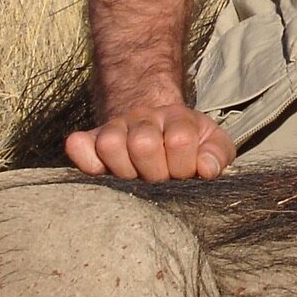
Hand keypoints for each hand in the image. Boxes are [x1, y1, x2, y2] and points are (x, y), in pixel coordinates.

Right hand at [65, 103, 235, 181]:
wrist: (158, 125)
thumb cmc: (190, 145)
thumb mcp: (213, 144)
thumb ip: (218, 154)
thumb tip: (205, 169)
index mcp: (177, 118)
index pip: (180, 139)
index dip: (184, 164)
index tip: (186, 173)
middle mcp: (143, 118)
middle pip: (143, 144)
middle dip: (155, 173)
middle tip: (160, 179)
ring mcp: (115, 126)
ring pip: (110, 145)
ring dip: (124, 171)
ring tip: (136, 178)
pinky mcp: (91, 140)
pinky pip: (78, 146)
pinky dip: (87, 162)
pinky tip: (104, 172)